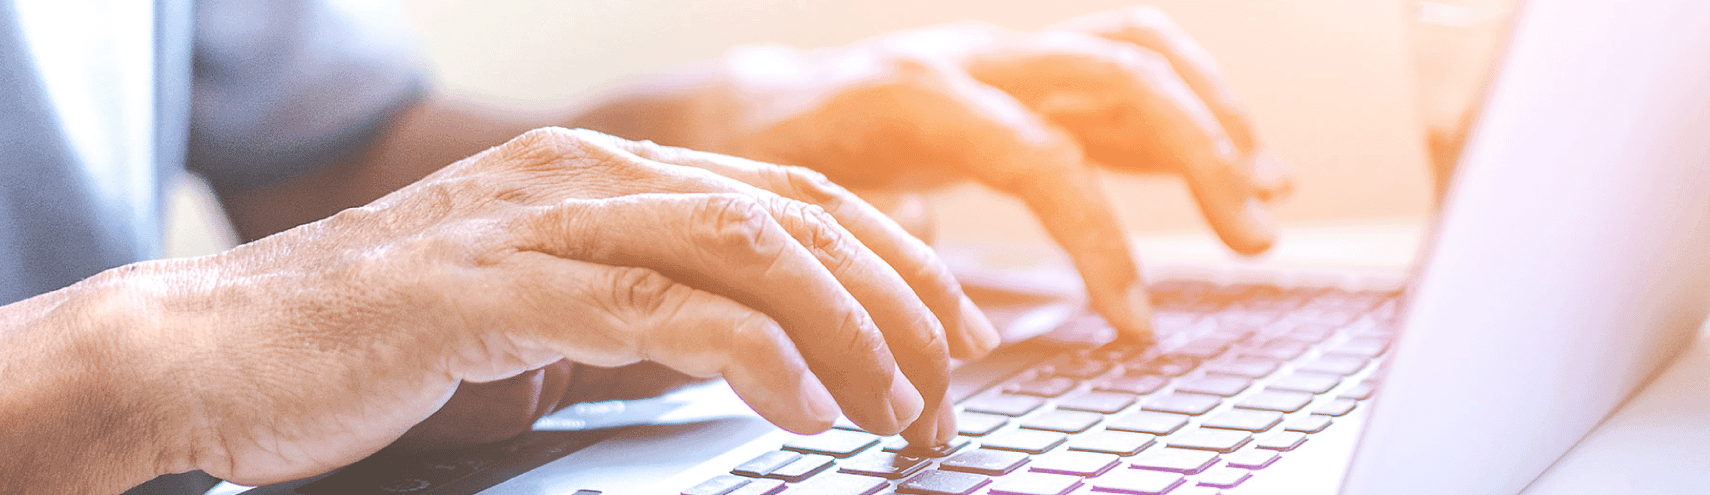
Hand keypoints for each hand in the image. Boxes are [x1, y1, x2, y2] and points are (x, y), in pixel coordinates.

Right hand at [122, 128, 993, 484]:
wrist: (207, 352)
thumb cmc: (378, 349)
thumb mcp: (546, 323)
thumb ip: (648, 322)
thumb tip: (762, 359)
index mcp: (607, 174)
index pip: (792, 201)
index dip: (896, 260)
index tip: (960, 329)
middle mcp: (586, 176)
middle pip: (795, 217)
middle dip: (899, 301)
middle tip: (954, 383)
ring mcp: (539, 223)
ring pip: (746, 251)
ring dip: (848, 332)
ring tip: (901, 408)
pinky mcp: (492, 288)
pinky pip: (656, 310)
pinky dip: (753, 357)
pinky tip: (803, 408)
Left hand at [685, 7, 1290, 341]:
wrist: (752, 108)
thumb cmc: (774, 166)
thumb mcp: (805, 208)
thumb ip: (873, 230)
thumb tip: (932, 259)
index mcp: (917, 96)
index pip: (1043, 157)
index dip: (1101, 242)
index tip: (1135, 320)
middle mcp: (974, 60)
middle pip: (1117, 76)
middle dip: (1200, 155)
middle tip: (1253, 240)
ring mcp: (1006, 58)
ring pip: (1134, 53)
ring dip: (1214, 118)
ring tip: (1269, 191)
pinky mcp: (1027, 75)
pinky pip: (1125, 70)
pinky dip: (1191, 109)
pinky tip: (1242, 161)